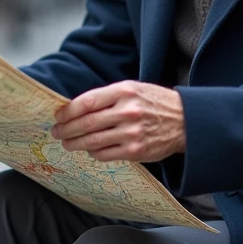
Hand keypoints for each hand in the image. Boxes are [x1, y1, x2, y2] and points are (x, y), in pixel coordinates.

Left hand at [51, 81, 185, 162]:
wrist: (185, 120)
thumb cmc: (154, 103)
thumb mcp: (133, 89)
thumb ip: (107, 97)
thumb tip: (76, 108)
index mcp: (124, 91)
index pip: (87, 102)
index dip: (68, 111)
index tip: (58, 116)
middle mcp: (127, 111)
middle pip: (86, 123)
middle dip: (66, 129)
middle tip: (56, 132)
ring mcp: (132, 132)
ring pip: (92, 141)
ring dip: (75, 144)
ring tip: (67, 143)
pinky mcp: (136, 151)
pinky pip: (105, 154)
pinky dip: (93, 153)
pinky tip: (89, 150)